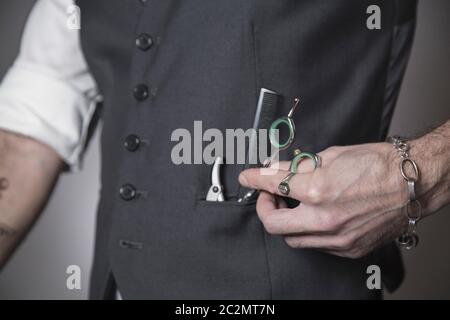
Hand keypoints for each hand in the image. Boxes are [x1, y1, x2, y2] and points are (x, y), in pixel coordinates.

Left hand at [239, 142, 422, 258]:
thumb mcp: (331, 156)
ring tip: (292, 206)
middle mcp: (324, 219)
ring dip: (286, 222)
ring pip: (293, 239)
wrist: (412, 183)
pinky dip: (309, 231)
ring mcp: (337, 239)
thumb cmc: (378, 165)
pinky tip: (314, 216)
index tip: (248, 178)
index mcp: (317, 190)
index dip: (254, 179)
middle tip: (268, 196)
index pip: (272, 185)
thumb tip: (276, 169)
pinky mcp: (349, 250)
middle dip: (264, 209)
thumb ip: (298, 166)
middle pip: (273, 225)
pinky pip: (316, 245)